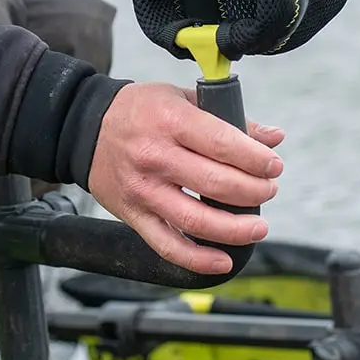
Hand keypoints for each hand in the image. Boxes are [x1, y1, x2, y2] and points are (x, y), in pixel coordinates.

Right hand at [88, 82, 283, 273]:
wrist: (86, 128)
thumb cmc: (141, 110)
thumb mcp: (183, 98)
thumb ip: (229, 118)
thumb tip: (273, 138)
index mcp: (170, 121)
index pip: (224, 144)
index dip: (257, 159)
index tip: (274, 166)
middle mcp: (155, 157)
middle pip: (216, 183)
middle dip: (254, 191)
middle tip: (269, 190)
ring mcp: (143, 190)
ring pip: (197, 220)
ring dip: (236, 229)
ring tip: (258, 226)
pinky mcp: (133, 215)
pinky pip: (167, 245)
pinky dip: (198, 260)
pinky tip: (223, 261)